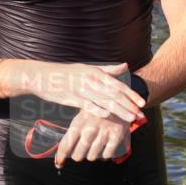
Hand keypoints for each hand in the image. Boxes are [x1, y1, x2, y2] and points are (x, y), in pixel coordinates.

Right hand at [16, 62, 143, 122]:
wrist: (44, 76)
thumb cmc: (67, 73)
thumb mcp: (88, 68)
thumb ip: (108, 69)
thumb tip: (126, 65)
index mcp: (96, 73)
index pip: (118, 85)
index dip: (131, 94)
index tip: (142, 102)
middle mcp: (91, 80)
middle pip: (114, 95)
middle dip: (129, 105)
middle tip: (141, 114)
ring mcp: (82, 90)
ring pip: (104, 101)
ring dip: (120, 111)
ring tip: (131, 119)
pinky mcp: (72, 98)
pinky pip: (88, 105)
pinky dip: (98, 110)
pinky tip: (108, 116)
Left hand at [54, 109, 130, 168]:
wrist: (119, 98)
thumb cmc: (97, 108)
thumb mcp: (83, 113)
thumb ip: (75, 130)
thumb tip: (65, 149)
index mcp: (79, 121)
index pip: (66, 144)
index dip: (61, 156)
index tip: (59, 163)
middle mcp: (90, 128)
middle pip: (78, 154)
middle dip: (77, 156)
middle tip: (79, 153)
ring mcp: (104, 132)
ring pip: (92, 156)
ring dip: (90, 155)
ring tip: (93, 148)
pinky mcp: (117, 136)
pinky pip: (106, 155)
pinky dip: (104, 155)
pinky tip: (104, 148)